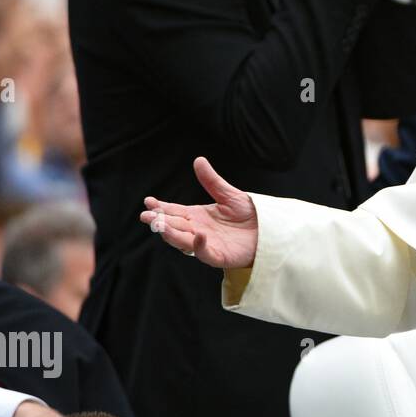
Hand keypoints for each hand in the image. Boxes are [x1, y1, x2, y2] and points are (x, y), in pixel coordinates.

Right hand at [140, 157, 257, 268]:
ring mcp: (207, 244)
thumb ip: (212, 181)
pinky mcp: (219, 256)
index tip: (148, 201)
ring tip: (161, 226)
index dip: (160, 207)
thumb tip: (198, 160)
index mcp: (197, 216)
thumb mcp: (228, 195)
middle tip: (146, 216)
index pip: (173, 211)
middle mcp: (197, 230)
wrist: (269, 231)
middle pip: (174, 226)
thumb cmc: (249, 214)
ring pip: (183, 241)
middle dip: (159, 222)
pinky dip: (200, 246)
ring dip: (171, 235)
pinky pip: (206, 253)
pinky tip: (198, 235)